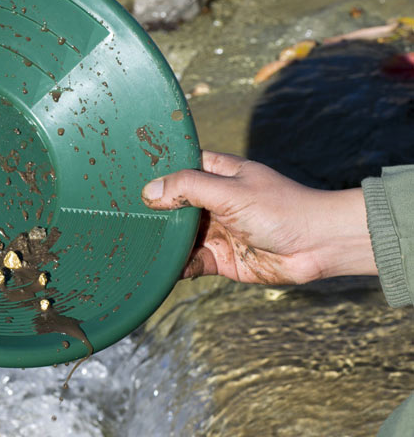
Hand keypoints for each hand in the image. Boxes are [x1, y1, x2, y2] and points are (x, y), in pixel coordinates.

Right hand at [141, 151, 377, 283]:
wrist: (318, 247)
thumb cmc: (281, 208)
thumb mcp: (230, 191)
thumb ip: (188, 188)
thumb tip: (149, 191)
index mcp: (215, 173)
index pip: (176, 167)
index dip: (154, 172)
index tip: (122, 177)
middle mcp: (211, 200)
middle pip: (171, 205)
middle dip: (151, 212)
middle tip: (118, 216)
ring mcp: (214, 230)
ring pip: (176, 236)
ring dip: (160, 242)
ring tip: (131, 244)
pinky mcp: (219, 259)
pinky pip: (188, 262)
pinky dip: (175, 266)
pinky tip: (159, 268)